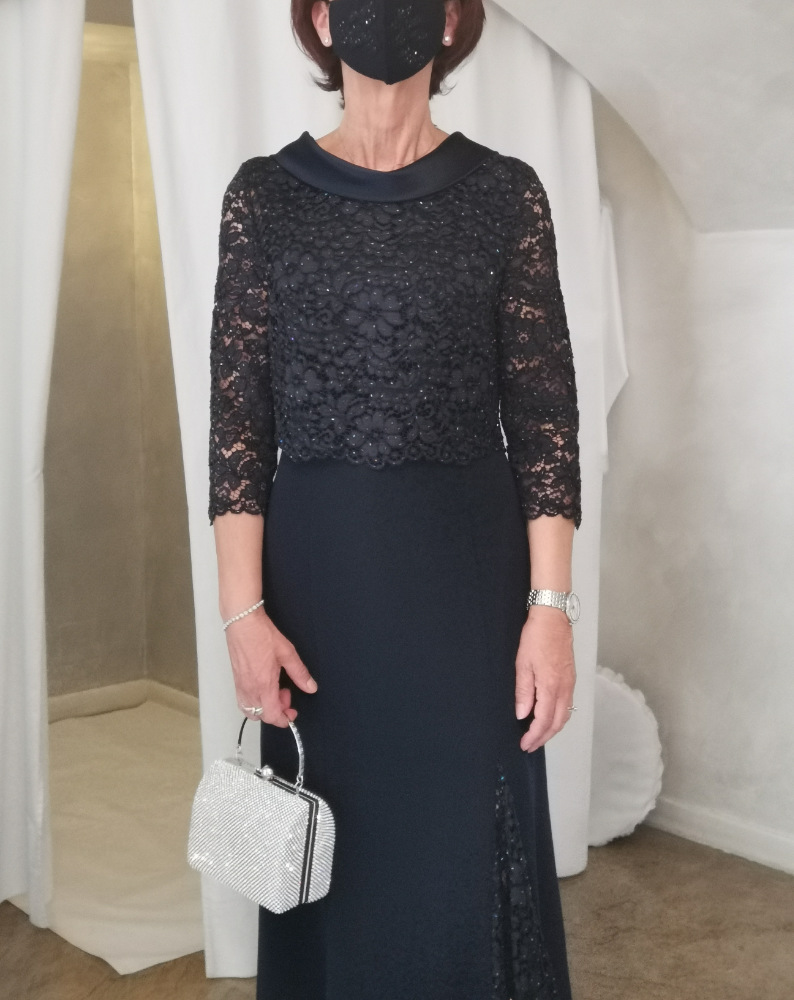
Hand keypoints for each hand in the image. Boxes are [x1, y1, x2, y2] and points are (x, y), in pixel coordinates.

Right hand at [224, 608, 317, 726]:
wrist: (242, 622)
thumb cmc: (262, 635)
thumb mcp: (287, 653)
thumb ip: (299, 673)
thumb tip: (310, 687)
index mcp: (264, 685)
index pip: (272, 715)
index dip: (284, 719)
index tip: (292, 713)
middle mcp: (250, 689)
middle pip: (262, 716)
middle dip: (276, 712)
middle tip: (286, 696)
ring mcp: (241, 685)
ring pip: (250, 711)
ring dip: (264, 708)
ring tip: (275, 691)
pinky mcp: (236, 680)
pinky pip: (243, 701)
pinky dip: (253, 702)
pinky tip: (263, 688)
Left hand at [515, 605, 575, 751]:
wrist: (553, 618)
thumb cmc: (536, 637)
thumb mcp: (523, 663)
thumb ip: (523, 691)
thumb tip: (522, 714)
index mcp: (550, 686)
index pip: (544, 720)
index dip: (534, 736)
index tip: (525, 744)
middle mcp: (564, 688)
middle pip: (557, 722)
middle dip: (544, 737)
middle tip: (530, 745)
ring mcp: (569, 683)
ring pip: (565, 715)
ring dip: (552, 729)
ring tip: (539, 735)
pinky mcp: (570, 677)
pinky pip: (567, 704)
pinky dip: (559, 717)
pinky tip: (549, 716)